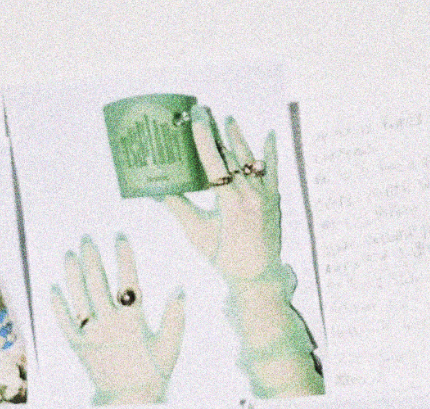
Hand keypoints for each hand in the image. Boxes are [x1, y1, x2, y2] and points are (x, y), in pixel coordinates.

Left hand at [51, 236, 185, 405]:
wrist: (128, 401)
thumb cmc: (153, 373)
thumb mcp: (170, 345)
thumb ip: (175, 316)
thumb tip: (179, 289)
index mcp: (133, 322)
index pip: (128, 281)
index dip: (124, 257)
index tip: (119, 237)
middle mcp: (109, 325)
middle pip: (97, 283)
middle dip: (92, 258)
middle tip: (86, 239)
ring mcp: (91, 335)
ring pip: (78, 298)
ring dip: (72, 274)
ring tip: (69, 254)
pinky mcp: (78, 347)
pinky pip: (64, 323)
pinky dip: (57, 305)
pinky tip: (52, 288)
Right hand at [160, 111, 284, 282]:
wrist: (257, 274)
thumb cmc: (224, 257)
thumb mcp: (197, 233)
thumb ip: (179, 209)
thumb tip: (155, 192)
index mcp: (231, 203)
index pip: (215, 163)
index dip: (205, 138)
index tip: (198, 118)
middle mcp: (250, 194)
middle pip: (230, 157)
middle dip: (216, 134)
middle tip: (205, 113)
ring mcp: (265, 195)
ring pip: (249, 160)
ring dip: (238, 139)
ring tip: (228, 119)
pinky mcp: (274, 198)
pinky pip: (272, 170)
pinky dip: (270, 152)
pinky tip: (269, 135)